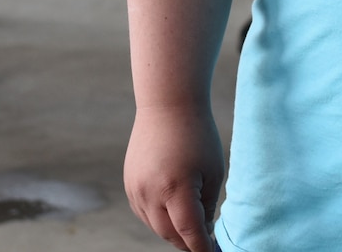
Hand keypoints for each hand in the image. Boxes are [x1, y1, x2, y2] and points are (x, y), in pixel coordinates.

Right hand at [124, 103, 225, 251]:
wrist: (167, 104)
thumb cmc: (197, 134)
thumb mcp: (212, 171)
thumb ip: (207, 206)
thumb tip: (203, 232)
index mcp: (175, 188)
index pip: (189, 233)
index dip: (202, 248)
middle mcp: (150, 193)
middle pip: (169, 234)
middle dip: (187, 242)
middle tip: (204, 242)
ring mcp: (135, 189)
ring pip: (155, 226)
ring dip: (172, 230)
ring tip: (191, 225)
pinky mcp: (129, 184)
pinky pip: (144, 212)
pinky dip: (159, 217)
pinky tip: (173, 209)